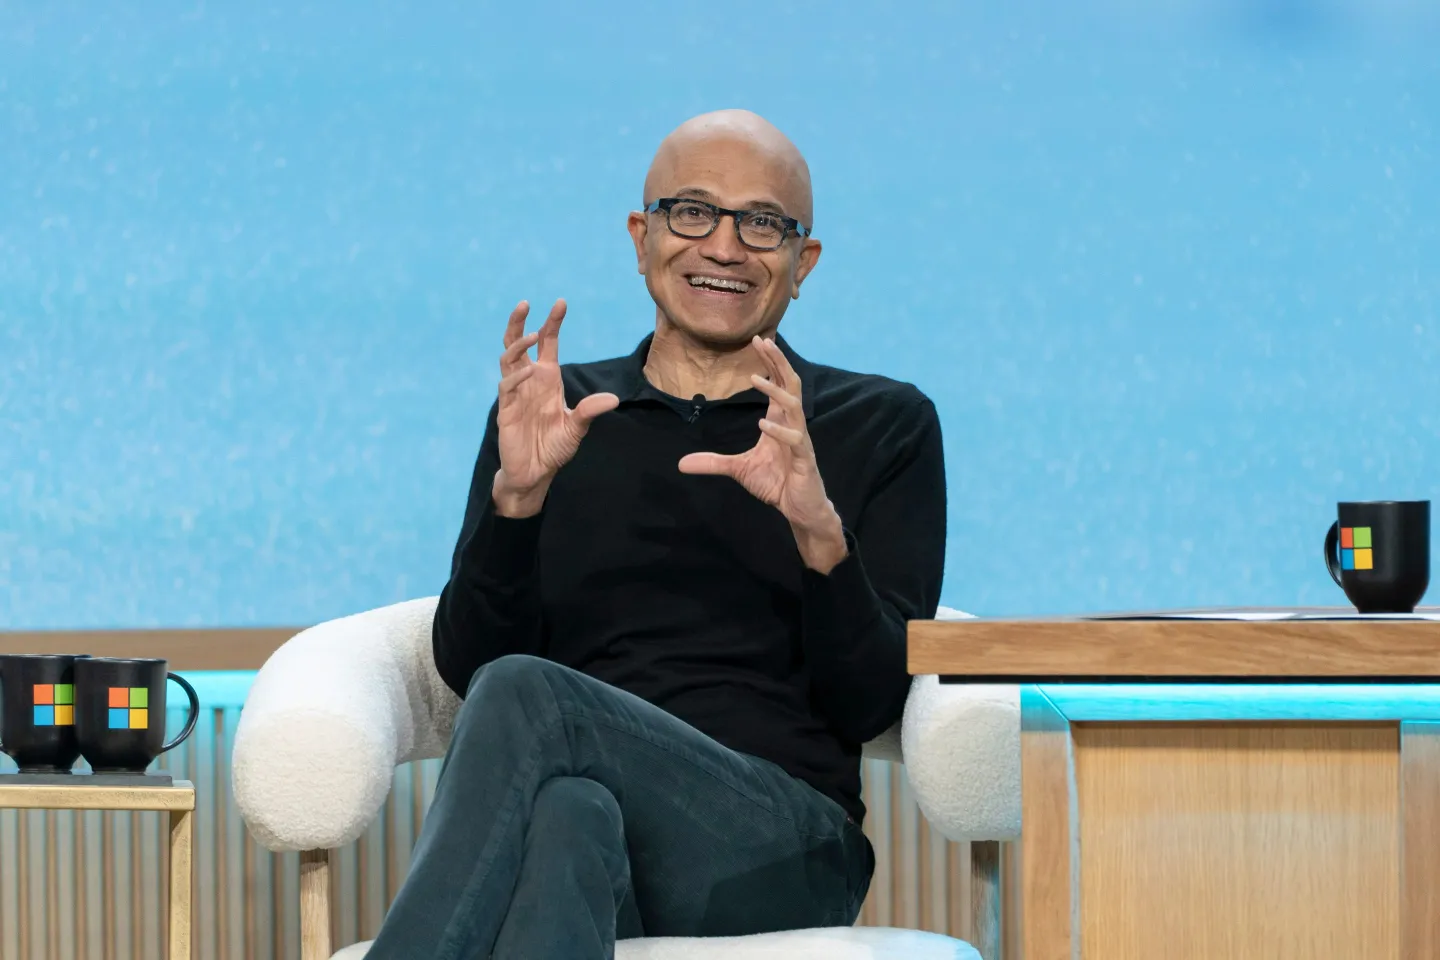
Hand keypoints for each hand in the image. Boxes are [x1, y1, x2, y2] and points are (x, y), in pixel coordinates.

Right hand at [492, 299, 617, 515]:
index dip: (552, 323)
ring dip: (518, 345)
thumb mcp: (576, 427)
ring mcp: (516, 394)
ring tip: (532, 333)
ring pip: (508, 359)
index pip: (548, 344)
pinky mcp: (506, 411)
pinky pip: (507, 387)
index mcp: (547, 379)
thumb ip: (589, 411)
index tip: (561, 303)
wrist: (535, 473)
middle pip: (519, 344)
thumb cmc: (553, 448)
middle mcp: (530, 381)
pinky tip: (528, 372)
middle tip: (525, 303)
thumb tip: (612, 399)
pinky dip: (517, 378)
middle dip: (520, 322)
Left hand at [678, 337, 848, 572]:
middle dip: (777, 362)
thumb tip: (681, 463)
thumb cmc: (776, 483)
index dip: (770, 362)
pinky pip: (795, 439)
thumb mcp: (738, 470)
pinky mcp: (804, 459)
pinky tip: (762, 425)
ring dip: (776, 391)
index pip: (779, 383)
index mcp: (780, 420)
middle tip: (763, 341)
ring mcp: (800, 440)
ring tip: (755, 378)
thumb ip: (713, 462)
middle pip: (790, 384)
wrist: (800, 509)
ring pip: (794, 406)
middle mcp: (793, 424)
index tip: (758, 341)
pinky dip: (779, 431)